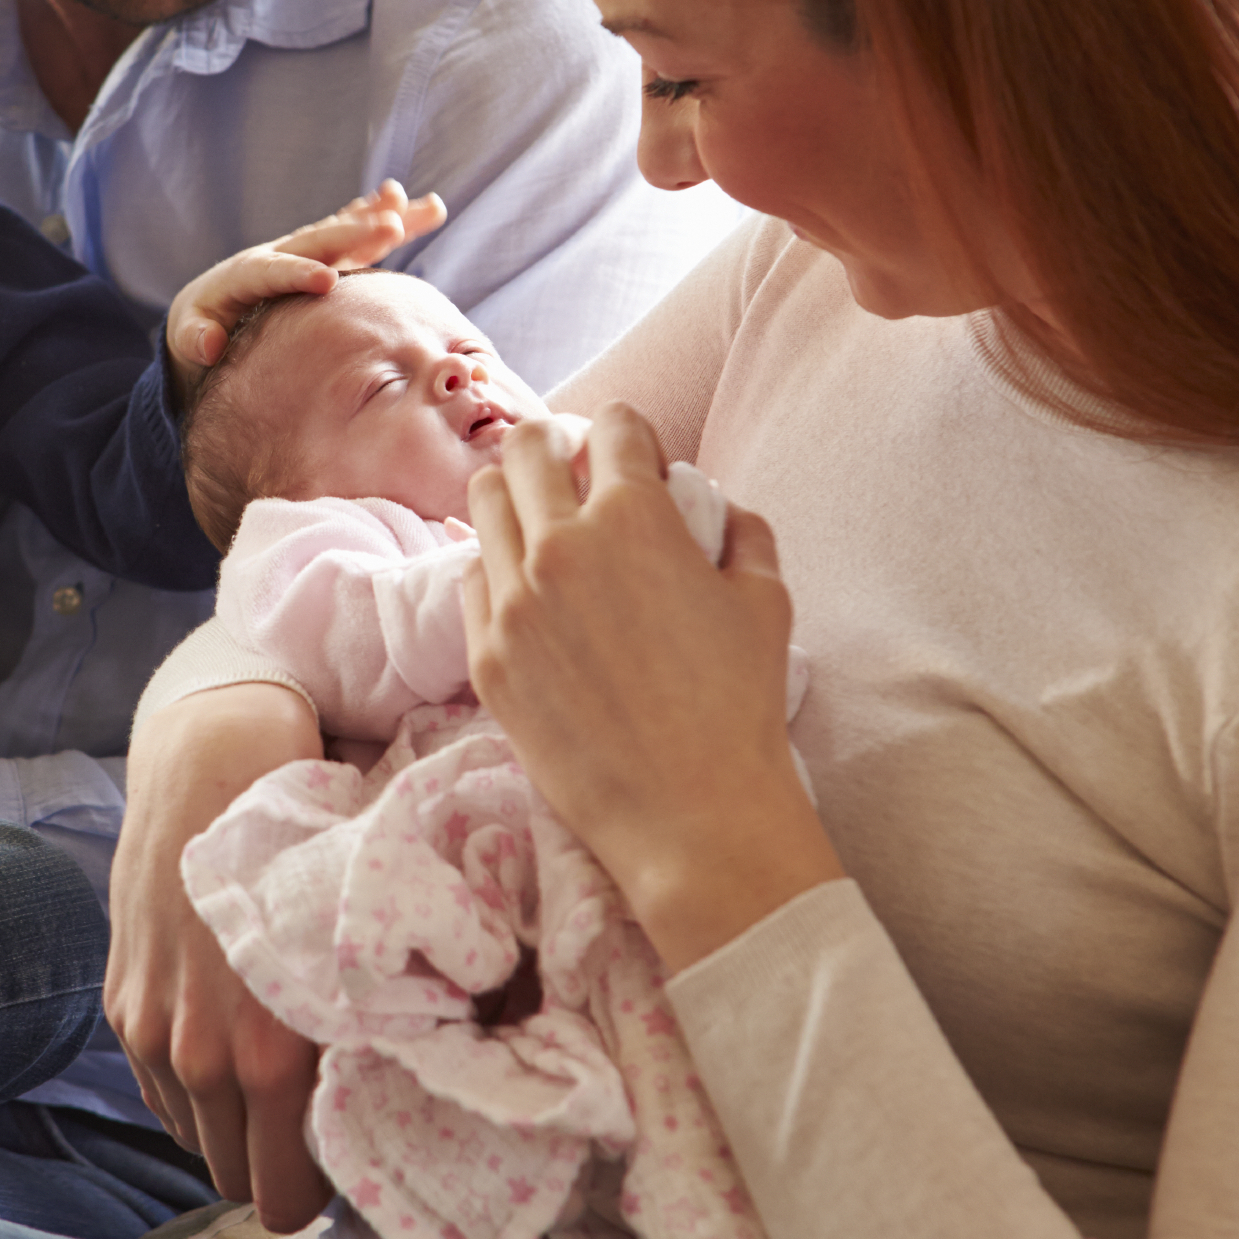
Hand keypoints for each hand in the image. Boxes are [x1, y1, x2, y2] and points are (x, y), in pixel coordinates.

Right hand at [108, 681, 336, 1229]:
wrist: (212, 760)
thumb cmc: (309, 844)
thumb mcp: (358, 942)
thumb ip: (372, 1029)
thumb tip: (421, 1088)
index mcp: (271, 1054)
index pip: (286, 1194)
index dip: (324, 1183)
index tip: (353, 1145)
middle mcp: (203, 1057)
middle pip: (238, 1180)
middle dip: (280, 1162)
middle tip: (321, 1116)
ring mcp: (153, 1035)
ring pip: (197, 1142)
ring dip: (235, 1126)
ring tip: (278, 1077)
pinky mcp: (122, 1008)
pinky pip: (162, 1097)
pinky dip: (196, 1091)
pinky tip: (230, 1046)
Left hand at [162, 180, 447, 395]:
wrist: (210, 307)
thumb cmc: (200, 329)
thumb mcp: (187, 336)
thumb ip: (194, 337)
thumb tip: (207, 344)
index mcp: (245, 274)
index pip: (272, 271)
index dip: (297, 273)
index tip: (326, 280)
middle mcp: (280, 253)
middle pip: (319, 240)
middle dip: (353, 234)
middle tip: (390, 227)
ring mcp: (306, 252)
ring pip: (347, 231)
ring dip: (383, 218)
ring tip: (424, 206)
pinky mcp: (326, 258)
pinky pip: (359, 237)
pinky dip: (388, 221)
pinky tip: (424, 209)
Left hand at [464, 404, 842, 971]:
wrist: (693, 815)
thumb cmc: (741, 707)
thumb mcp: (766, 600)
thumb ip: (740, 530)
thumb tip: (714, 506)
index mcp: (634, 518)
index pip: (614, 424)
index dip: (633, 435)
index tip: (640, 461)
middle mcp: (560, 546)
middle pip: (527, 445)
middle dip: (557, 445)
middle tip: (579, 476)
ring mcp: (513, 602)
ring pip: (484, 502)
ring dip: (516, 498)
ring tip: (545, 527)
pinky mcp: (486, 656)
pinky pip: (473, 579)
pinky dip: (500, 569)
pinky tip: (531, 594)